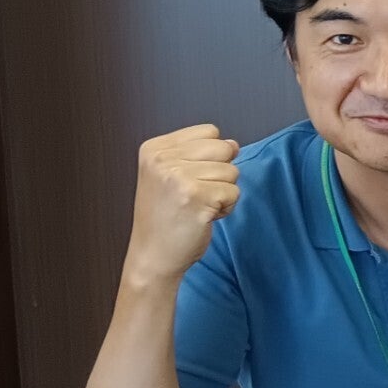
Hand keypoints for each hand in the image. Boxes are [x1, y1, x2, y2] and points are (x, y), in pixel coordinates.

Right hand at [125, 125, 239, 285]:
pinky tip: (202, 217)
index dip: (210, 156)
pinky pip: (234, 192)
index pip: (209, 131)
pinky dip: (225, 208)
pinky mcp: (197, 197)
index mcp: (154, 148)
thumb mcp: (171, 175)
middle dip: (220, 174)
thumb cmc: (165, 217)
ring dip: (222, 193)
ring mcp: (179, 177)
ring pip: (232, 172)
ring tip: (196, 207)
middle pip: (224, 148)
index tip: (188, 179)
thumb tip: (234, 144)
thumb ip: (201, 154)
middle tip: (194, 195)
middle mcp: (163, 159)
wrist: (153, 256)